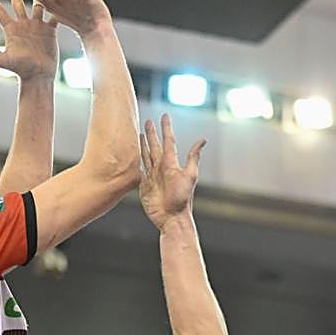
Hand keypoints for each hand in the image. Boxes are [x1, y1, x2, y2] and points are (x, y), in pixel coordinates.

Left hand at [0, 0, 58, 81]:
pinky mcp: (50, 31)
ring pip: (37, 6)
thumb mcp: (3, 60)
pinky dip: (56, 7)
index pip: (1, 14)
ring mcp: (37, 27)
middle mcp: (24, 26)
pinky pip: (53, 16)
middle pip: (18, 4)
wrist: (38, 76)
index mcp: (12, 31)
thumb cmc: (20, 70)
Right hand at [140, 114, 205, 229]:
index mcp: (171, 164)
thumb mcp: (190, 176)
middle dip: (151, 134)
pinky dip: (135, 162)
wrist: (172, 218)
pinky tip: (132, 155)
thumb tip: (203, 140)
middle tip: (147, 121)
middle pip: (154, 147)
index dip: (166, 128)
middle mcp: (161, 168)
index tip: (164, 116)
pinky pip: (139, 170)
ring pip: (146, 156)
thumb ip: (193, 157)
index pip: (167, 141)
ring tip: (139, 134)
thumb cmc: (182, 199)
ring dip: (142, 145)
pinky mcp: (144, 186)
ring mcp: (152, 176)